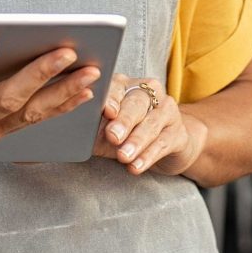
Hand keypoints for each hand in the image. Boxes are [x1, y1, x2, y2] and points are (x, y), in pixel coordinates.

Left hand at [95, 75, 209, 176]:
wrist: (163, 145)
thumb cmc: (125, 134)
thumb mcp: (104, 129)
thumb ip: (91, 126)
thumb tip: (72, 133)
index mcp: (126, 86)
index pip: (117, 86)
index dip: (112, 98)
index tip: (106, 112)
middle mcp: (149, 93)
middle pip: (137, 103)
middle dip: (124, 121)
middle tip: (113, 136)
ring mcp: (167, 111)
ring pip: (151, 123)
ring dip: (136, 141)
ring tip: (124, 157)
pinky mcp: (178, 132)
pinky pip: (163, 143)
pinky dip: (148, 156)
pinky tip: (136, 166)